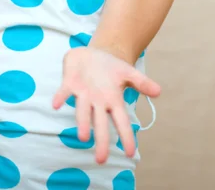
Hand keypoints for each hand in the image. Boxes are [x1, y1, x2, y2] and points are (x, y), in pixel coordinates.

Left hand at [52, 46, 160, 163]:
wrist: (91, 54)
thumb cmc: (110, 68)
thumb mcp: (128, 72)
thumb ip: (142, 82)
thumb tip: (159, 91)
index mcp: (113, 101)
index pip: (121, 121)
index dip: (126, 136)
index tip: (130, 153)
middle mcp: (97, 102)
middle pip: (100, 123)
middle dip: (101, 140)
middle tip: (101, 160)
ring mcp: (83, 94)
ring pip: (82, 111)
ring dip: (82, 122)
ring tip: (83, 137)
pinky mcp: (69, 84)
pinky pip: (64, 92)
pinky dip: (60, 97)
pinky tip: (55, 104)